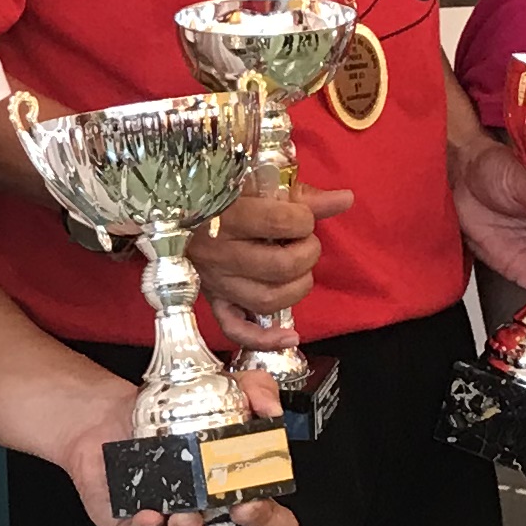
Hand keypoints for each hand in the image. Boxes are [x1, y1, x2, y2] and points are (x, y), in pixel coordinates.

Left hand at [61, 369, 303, 525]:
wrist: (109, 420)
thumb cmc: (167, 419)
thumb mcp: (222, 391)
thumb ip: (257, 390)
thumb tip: (270, 410)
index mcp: (237, 499)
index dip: (274, 524)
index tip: (259, 497)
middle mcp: (208, 523)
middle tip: (240, 508)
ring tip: (185, 513)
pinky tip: (148, 514)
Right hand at [193, 181, 348, 352]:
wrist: (178, 210)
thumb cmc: (223, 195)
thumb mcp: (257, 186)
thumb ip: (302, 196)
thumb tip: (346, 199)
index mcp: (227, 215)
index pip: (282, 222)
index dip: (305, 219)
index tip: (302, 216)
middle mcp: (218, 253)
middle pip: (280, 266)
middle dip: (307, 253)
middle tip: (306, 243)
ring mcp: (215, 282)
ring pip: (266, 300)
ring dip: (297, 288)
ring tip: (300, 271)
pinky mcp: (213, 301)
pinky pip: (236, 330)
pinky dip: (265, 339)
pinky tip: (291, 336)